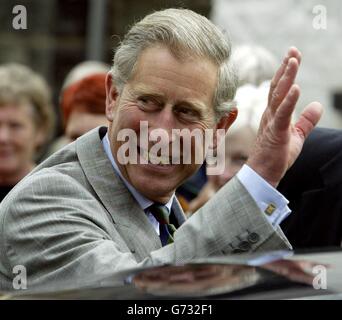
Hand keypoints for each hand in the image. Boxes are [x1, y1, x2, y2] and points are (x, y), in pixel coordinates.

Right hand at [247, 47, 322, 186]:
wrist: (263, 174)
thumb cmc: (276, 155)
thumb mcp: (296, 136)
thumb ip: (306, 120)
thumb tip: (318, 105)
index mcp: (274, 114)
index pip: (279, 89)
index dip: (285, 72)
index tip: (293, 56)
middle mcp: (270, 115)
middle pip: (277, 87)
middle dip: (286, 68)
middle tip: (293, 50)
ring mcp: (271, 123)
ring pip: (278, 96)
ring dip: (286, 78)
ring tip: (293, 61)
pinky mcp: (276, 133)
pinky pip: (283, 115)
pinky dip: (289, 101)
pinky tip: (295, 88)